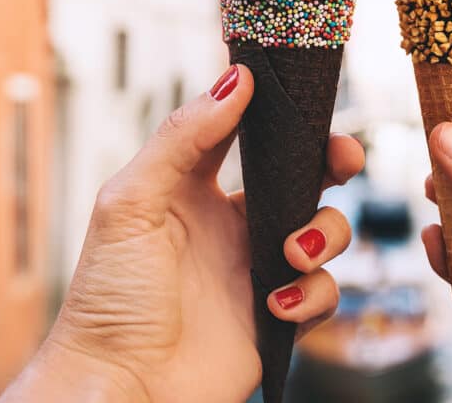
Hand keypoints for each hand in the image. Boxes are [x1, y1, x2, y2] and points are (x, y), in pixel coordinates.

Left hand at [3, 64, 363, 402]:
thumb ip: (183, 137)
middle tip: (344, 161)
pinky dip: (311, 295)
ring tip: (290, 254)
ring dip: (323, 234)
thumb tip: (237, 79)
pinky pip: (324, 293)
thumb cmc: (107, 297)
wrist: (120, 387)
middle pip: (303, 176)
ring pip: (325, 231)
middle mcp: (232, 224)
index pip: (246, 132)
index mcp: (194, 188)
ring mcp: (257, 270)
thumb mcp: (132, 202)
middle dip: (334, 162)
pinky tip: (275, 305)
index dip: (279, 113)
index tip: (306, 97)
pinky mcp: (278, 318)